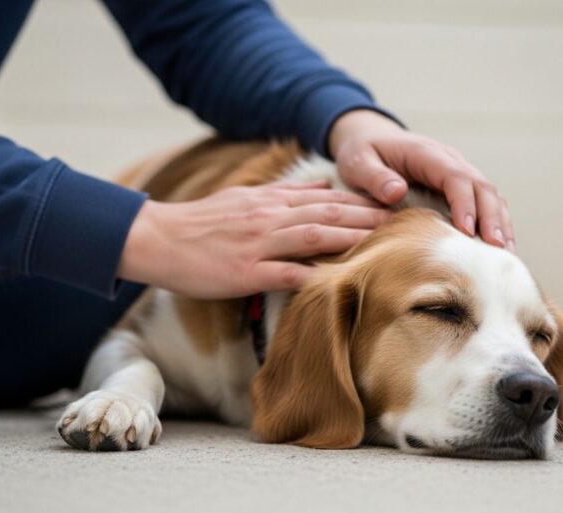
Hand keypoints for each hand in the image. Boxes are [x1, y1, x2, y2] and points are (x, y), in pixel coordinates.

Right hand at [118, 180, 390, 298]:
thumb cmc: (202, 222)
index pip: (326, 199)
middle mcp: (269, 218)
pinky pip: (283, 273)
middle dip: (368, 218)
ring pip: (312, 237)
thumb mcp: (246, 197)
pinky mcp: (245, 271)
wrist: (159, 238)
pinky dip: (311, 275)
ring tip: (381, 243)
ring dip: (349, 239)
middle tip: (403, 222)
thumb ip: (287, 193)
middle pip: (328, 215)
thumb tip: (323, 182)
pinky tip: (335, 280)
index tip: (393, 204)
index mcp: (271, 201)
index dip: (362, 201)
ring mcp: (258, 244)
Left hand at [328, 109, 513, 250]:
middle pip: (481, 186)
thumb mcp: (357, 161)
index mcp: (427, 153)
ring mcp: (458, 173)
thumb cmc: (363, 153)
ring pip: (490, 195)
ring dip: (500, 224)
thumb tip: (397, 193)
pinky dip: (495, 224)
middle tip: (497, 251)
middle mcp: (449, 160)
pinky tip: (499, 250)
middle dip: (492, 218)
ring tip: (506, 256)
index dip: (465, 204)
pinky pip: (484, 203)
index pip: (455, 177)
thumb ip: (374, 177)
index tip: (467, 231)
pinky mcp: (460, 187)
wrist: (370, 140)